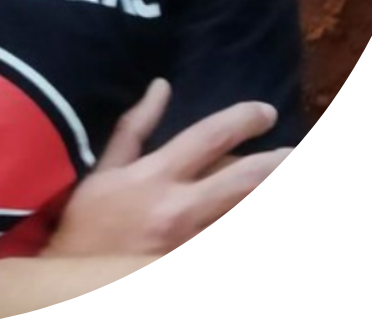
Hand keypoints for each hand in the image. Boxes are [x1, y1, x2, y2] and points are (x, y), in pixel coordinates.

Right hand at [42, 79, 292, 257]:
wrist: (77, 283)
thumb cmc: (88, 222)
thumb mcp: (105, 170)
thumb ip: (136, 128)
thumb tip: (161, 87)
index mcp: (155, 176)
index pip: (208, 138)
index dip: (242, 120)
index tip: (265, 113)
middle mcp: (180, 208)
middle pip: (243, 180)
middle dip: (277, 163)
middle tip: (294, 152)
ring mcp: (190, 242)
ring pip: (239, 209)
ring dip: (258, 190)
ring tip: (275, 175)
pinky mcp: (186, 258)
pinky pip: (221, 231)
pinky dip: (232, 216)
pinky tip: (243, 204)